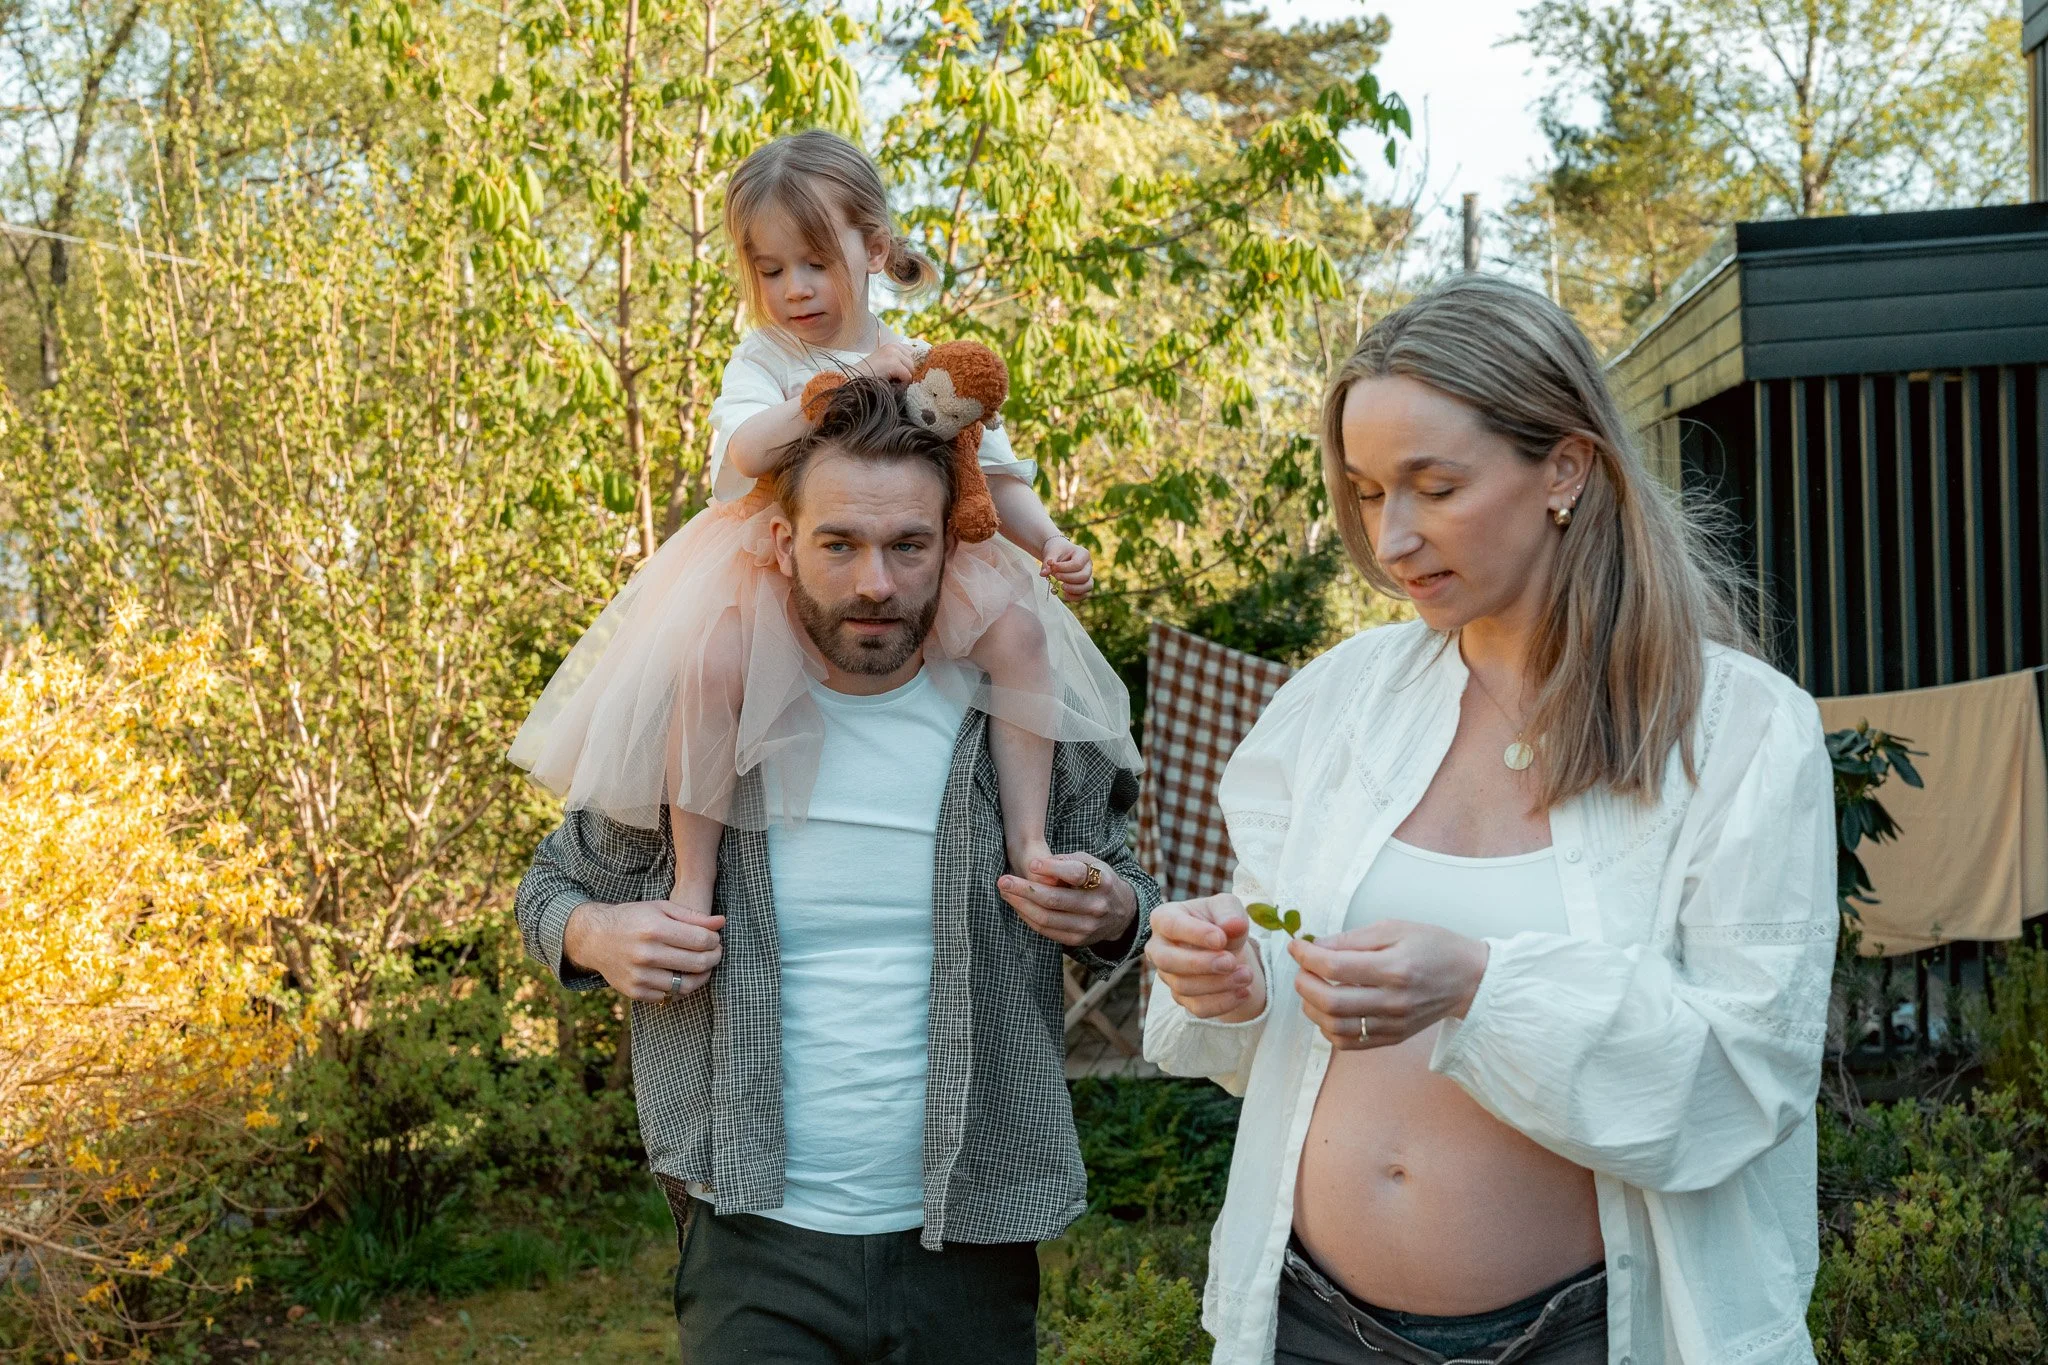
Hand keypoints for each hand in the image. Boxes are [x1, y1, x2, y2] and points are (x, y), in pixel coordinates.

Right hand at [561, 900, 725, 1002]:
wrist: (596, 938)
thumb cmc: (633, 919)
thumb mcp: (661, 909)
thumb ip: (693, 916)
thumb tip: (722, 922)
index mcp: (654, 929)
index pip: (701, 941)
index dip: (714, 941)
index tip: (714, 939)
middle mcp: (646, 954)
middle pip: (698, 964)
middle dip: (714, 958)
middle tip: (715, 953)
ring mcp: (639, 976)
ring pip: (686, 985)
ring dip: (701, 976)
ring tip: (701, 966)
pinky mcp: (635, 991)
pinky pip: (668, 996)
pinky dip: (677, 987)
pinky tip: (677, 974)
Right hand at [863, 340, 921, 384]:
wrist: (855, 380)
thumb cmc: (871, 377)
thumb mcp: (888, 365)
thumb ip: (901, 363)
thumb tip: (920, 370)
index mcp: (894, 345)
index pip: (915, 354)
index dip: (914, 366)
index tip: (909, 375)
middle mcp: (895, 346)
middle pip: (916, 362)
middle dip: (911, 374)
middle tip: (899, 381)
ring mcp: (893, 353)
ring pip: (913, 370)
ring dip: (905, 380)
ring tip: (893, 383)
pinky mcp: (893, 362)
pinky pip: (907, 376)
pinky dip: (902, 384)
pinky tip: (892, 385)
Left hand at [998, 852, 1135, 947]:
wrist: (1121, 914)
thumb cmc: (1099, 881)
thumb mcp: (1092, 863)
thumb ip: (1068, 861)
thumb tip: (1040, 864)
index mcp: (1102, 882)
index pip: (1075, 874)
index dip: (1051, 868)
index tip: (1030, 863)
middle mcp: (1096, 906)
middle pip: (1054, 899)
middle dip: (1025, 890)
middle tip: (1003, 880)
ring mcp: (1087, 926)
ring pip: (1046, 918)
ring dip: (1021, 905)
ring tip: (1004, 892)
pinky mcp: (1078, 940)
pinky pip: (1046, 931)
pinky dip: (1028, 917)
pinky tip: (1017, 906)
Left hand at [1040, 535, 1093, 600]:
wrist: (1059, 553)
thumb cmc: (1057, 551)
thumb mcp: (1051, 553)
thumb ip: (1047, 562)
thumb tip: (1043, 574)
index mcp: (1083, 554)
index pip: (1077, 564)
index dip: (1064, 568)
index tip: (1052, 568)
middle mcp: (1089, 565)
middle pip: (1084, 576)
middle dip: (1069, 579)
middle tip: (1056, 576)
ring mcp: (1088, 576)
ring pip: (1087, 586)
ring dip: (1074, 589)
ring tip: (1061, 587)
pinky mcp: (1085, 585)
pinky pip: (1084, 594)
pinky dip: (1075, 597)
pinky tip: (1064, 595)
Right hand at [1146, 895, 1263, 1021]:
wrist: (1225, 947)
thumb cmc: (1220, 921)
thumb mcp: (1227, 907)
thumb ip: (1230, 912)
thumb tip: (1234, 925)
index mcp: (1164, 918)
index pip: (1171, 925)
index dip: (1195, 934)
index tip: (1221, 939)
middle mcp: (1159, 948)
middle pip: (1167, 961)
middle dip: (1201, 964)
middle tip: (1230, 962)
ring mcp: (1168, 975)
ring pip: (1184, 987)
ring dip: (1219, 984)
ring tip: (1246, 975)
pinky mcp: (1182, 997)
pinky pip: (1197, 1007)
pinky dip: (1223, 1002)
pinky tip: (1243, 992)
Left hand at [1288, 919, 1488, 1050]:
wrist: (1468, 978)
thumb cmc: (1433, 947)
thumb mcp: (1394, 928)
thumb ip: (1353, 939)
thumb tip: (1315, 946)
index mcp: (1395, 968)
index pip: (1336, 966)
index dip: (1307, 956)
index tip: (1296, 946)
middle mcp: (1394, 1001)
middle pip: (1331, 1002)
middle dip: (1304, 984)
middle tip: (1301, 970)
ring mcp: (1393, 1024)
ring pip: (1336, 1027)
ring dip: (1311, 1008)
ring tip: (1311, 989)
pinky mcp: (1393, 1038)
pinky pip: (1350, 1043)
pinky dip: (1328, 1028)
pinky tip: (1327, 1010)